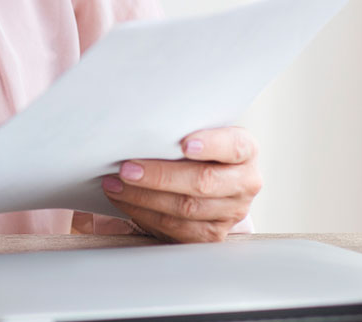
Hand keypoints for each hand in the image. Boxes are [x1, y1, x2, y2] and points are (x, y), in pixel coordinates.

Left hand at [100, 126, 260, 242]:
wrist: (211, 183)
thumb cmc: (197, 151)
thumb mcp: (199, 134)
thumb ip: (182, 130)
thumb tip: (142, 126)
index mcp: (245, 151)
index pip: (234, 146)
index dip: (211, 145)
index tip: (184, 144)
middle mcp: (245, 182)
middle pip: (203, 181)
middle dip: (160, 176)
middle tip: (127, 168)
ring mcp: (231, 212)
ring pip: (186, 207)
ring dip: (144, 196)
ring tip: (116, 184)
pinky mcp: (212, 234)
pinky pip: (176, 227)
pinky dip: (144, 213)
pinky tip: (124, 200)